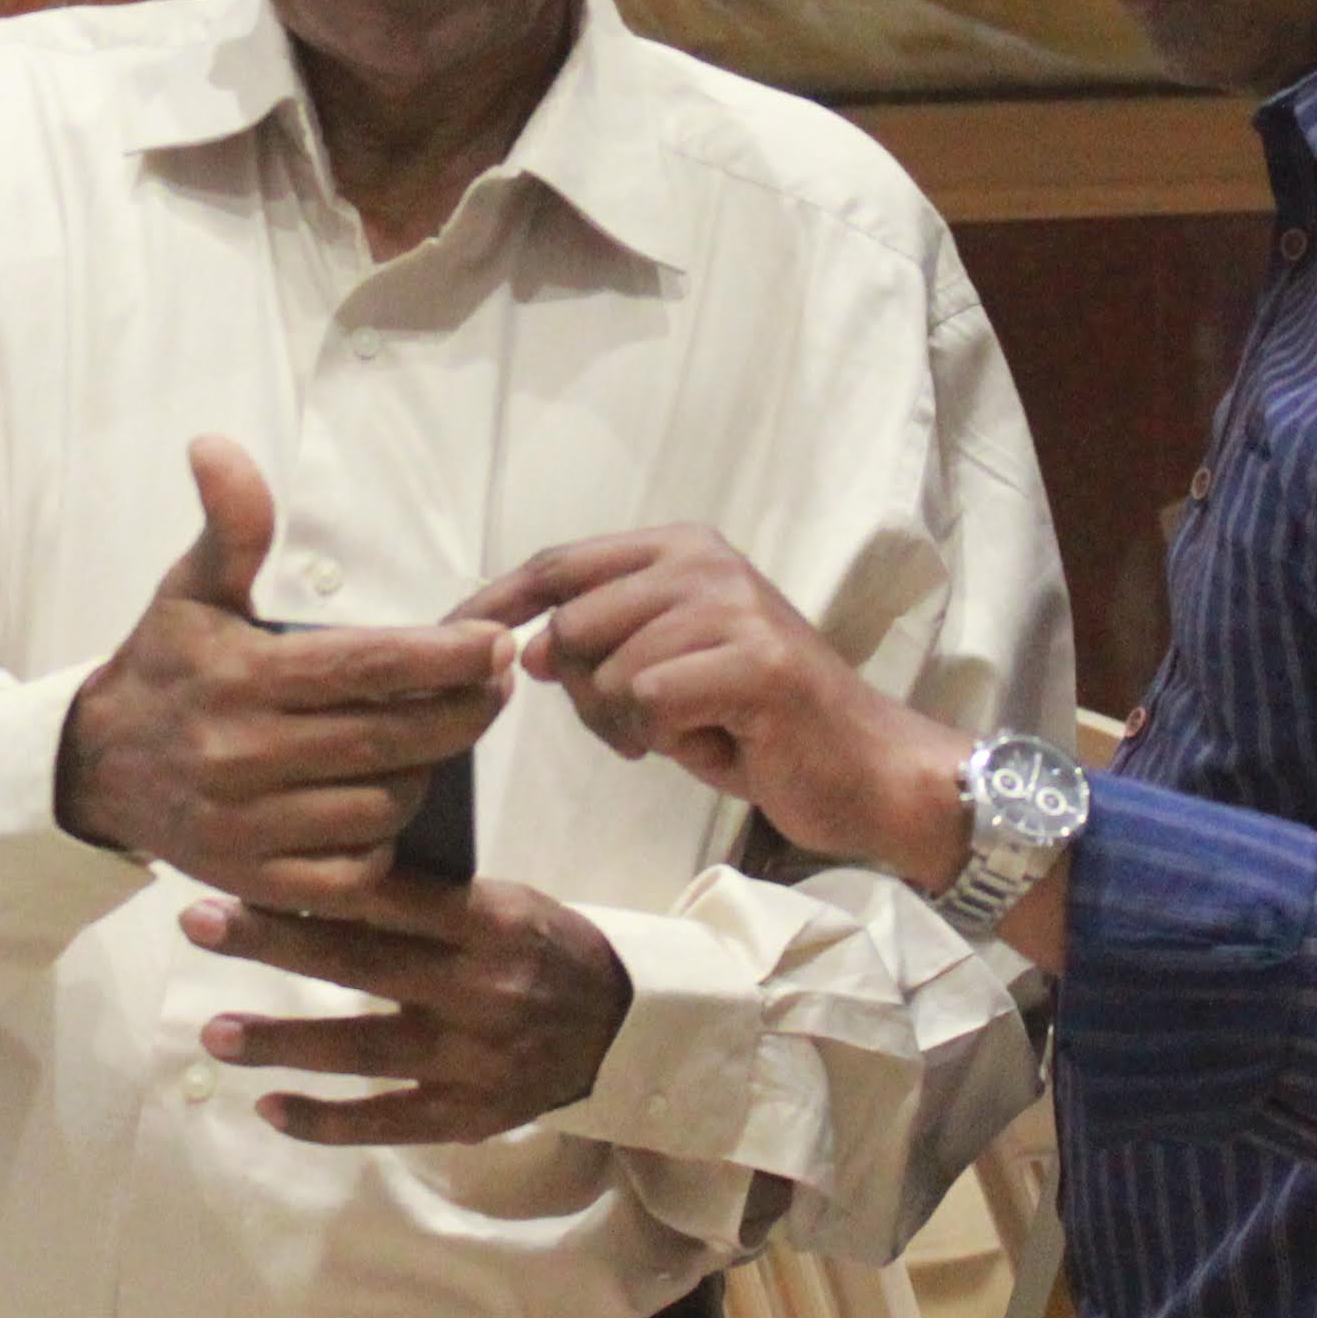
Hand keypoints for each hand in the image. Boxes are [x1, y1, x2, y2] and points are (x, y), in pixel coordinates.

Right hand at [58, 438, 509, 909]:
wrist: (96, 767)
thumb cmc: (167, 667)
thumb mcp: (192, 588)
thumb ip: (229, 524)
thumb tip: (217, 446)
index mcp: (240, 678)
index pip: (367, 667)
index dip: (443, 657)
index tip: (493, 643)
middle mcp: (244, 755)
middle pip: (392, 739)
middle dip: (462, 711)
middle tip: (493, 684)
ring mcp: (250, 826)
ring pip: (383, 804)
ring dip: (424, 771)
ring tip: (434, 736)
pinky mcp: (257, 880)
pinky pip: (355, 869)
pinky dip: (385, 838)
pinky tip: (388, 795)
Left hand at [181, 872, 633, 1143]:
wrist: (621, 1027)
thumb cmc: (543, 946)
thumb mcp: (504, 900)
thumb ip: (430, 894)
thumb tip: (324, 863)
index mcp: (491, 921)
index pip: (387, 895)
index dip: (312, 880)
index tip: (241, 864)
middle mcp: (482, 990)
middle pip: (360, 963)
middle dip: (272, 942)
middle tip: (197, 925)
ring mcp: (475, 1060)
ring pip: (362, 1048)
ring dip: (282, 1040)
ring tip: (215, 1032)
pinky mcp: (470, 1115)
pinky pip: (387, 1121)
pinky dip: (326, 1119)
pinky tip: (269, 1108)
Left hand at [462, 526, 969, 891]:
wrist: (868, 770)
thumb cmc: (760, 726)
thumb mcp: (668, 671)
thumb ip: (600, 646)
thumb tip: (521, 653)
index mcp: (680, 548)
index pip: (557, 564)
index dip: (496, 603)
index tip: (448, 637)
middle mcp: (704, 560)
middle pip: (570, 625)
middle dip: (584, 695)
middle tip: (646, 726)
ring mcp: (732, 605)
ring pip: (605, 671)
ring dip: (628, 725)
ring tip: (690, 733)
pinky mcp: (754, 661)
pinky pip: (648, 703)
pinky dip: (664, 739)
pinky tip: (714, 743)